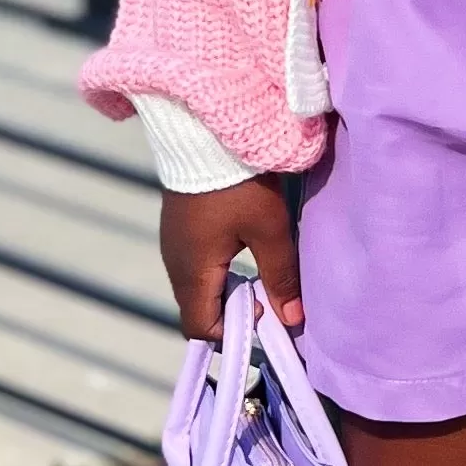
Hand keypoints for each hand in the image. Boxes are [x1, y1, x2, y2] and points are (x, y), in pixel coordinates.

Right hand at [159, 178, 299, 342]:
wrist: (207, 133)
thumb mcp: (269, 230)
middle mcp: (174, 265)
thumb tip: (292, 320)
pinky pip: (194, 266)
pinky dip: (216, 271)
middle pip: (197, 310)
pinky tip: (241, 249)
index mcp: (192, 273)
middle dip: (232, 312)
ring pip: (196, 288)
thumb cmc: (240, 185)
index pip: (200, 328)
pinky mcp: (178, 228)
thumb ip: (280, 276)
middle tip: (266, 293)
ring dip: (226, 290)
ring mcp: (172, 245)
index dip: (233, 331)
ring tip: (259, 272)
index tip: (263, 314)